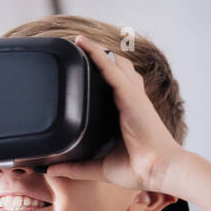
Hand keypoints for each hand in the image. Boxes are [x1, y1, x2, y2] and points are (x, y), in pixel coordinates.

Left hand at [44, 34, 184, 194]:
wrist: (158, 171)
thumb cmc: (139, 169)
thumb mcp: (100, 167)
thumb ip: (76, 167)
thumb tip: (51, 169)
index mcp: (125, 114)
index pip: (112, 87)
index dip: (100, 74)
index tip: (82, 67)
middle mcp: (129, 100)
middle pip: (114, 69)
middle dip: (98, 57)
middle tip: (76, 47)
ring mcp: (131, 95)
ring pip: (112, 64)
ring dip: (95, 51)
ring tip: (76, 40)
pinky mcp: (130, 95)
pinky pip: (111, 69)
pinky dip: (97, 55)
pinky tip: (84, 44)